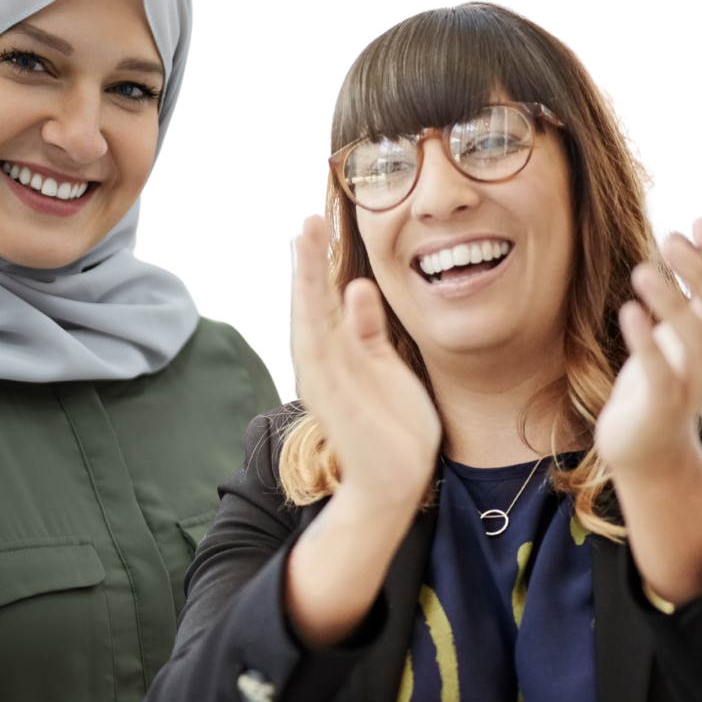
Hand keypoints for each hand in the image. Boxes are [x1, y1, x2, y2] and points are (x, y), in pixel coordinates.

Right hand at [288, 214, 442, 506]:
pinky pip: (322, 358)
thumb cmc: (392, 426)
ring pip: (312, 320)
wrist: (395, 480)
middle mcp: (326, 362)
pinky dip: (315, 328)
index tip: (316, 223)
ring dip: (307, 281)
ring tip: (305, 242)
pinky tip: (316, 300)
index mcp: (339, 350)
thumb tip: (359, 287)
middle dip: (308, 262)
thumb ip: (368, 329)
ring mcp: (327, 381)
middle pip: (312, 303)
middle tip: (307, 221)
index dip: (318, 263)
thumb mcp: (385, 365)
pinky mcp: (335, 401)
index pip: (325, 298)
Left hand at [594, 216, 701, 604]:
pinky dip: (648, 342)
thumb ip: (686, 293)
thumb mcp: (677, 333)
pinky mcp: (663, 406)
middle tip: (671, 237)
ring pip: (695, 341)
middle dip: (701, 274)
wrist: (646, 449)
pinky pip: (662, 374)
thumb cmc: (659, 380)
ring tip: (642, 271)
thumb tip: (687, 234)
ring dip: (671, 303)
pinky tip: (630, 313)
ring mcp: (693, 384)